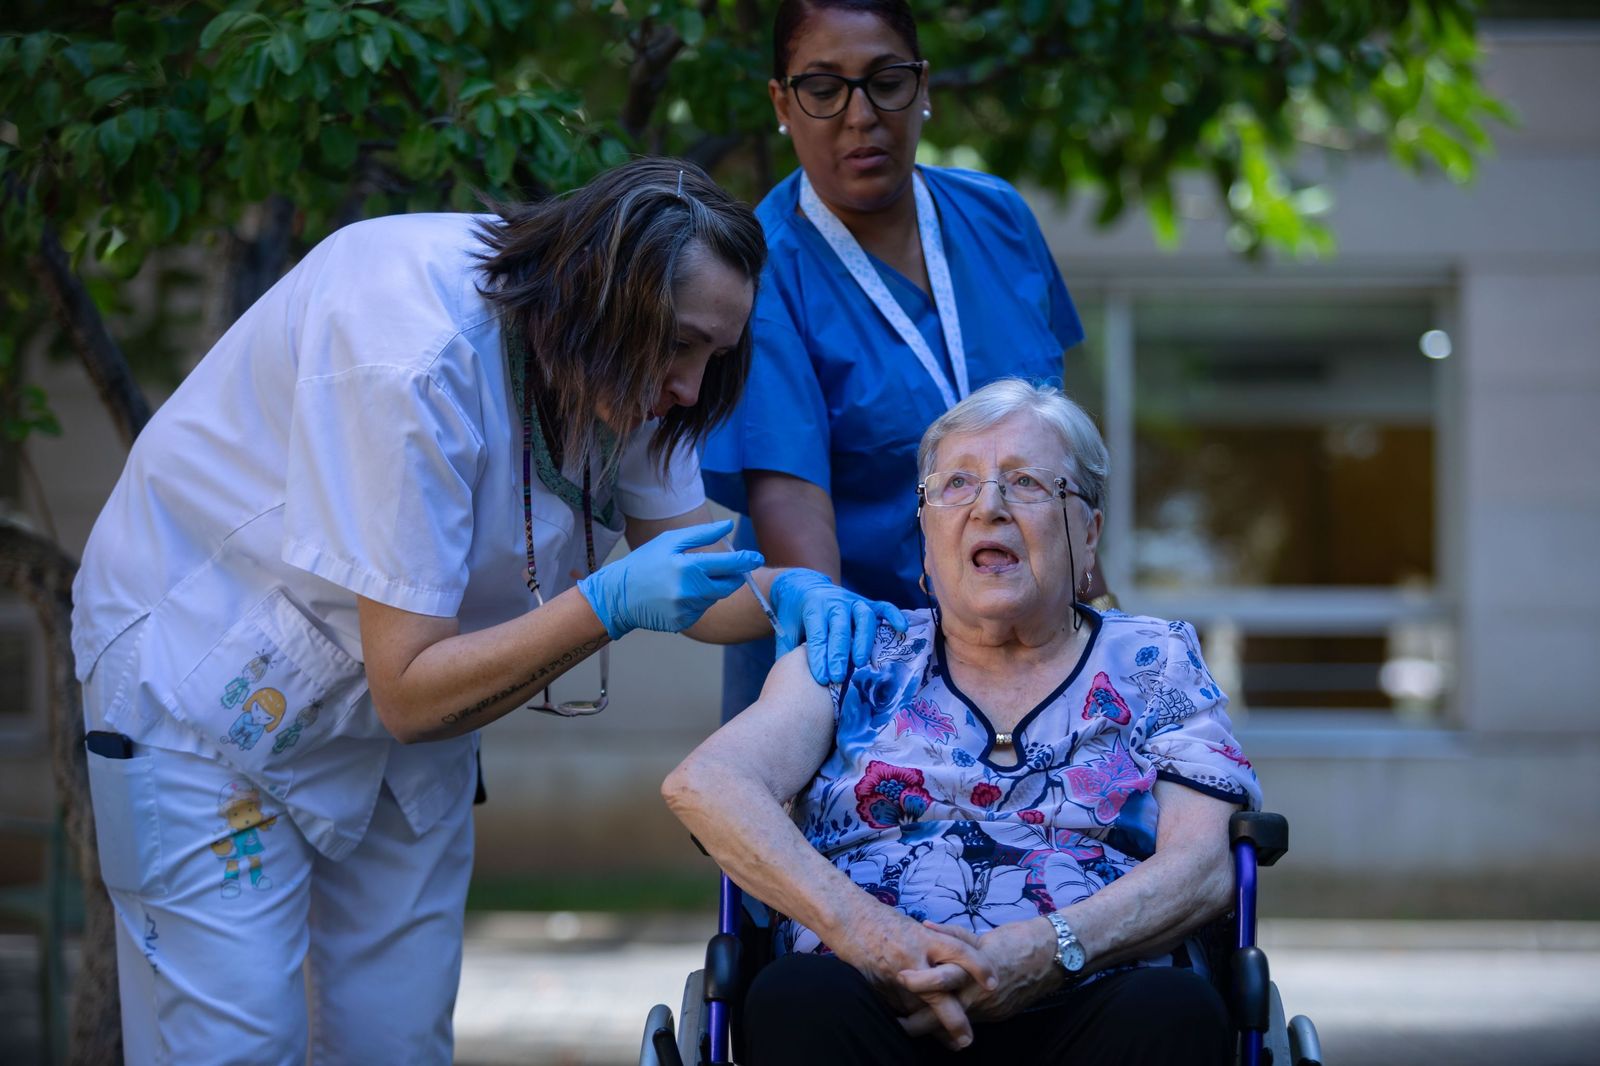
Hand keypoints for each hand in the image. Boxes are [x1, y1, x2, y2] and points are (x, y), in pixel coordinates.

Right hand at [577, 520, 762, 639]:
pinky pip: (701, 610)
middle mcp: (690, 592)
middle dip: (731, 576)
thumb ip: (702, 534)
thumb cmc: (644, 563)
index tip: (757, 557)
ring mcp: (687, 610)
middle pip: (728, 585)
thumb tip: (728, 526)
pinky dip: (697, 601)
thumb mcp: (669, 541)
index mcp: (688, 567)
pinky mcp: (684, 623)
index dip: (746, 560)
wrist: (617, 595)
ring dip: (710, 588)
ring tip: (686, 580)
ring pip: (715, 598)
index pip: (729, 565)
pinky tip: (678, 594)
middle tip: (723, 568)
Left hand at [768, 569, 908, 683]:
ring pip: (862, 617)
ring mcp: (853, 601)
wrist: (801, 586)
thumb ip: (789, 653)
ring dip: (863, 640)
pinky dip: (893, 616)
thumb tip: (791, 682)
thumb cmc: (794, 615)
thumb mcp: (786, 631)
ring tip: (861, 662)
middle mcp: (834, 602)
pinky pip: (883, 607)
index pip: (817, 634)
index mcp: (812, 608)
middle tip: (838, 677)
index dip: (819, 656)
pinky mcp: (866, 603)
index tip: (822, 678)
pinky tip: (901, 629)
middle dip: (839, 653)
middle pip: (840, 628)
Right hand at [832, 909, 996, 1051]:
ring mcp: (895, 973)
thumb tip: (954, 965)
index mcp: (926, 938)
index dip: (980, 967)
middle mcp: (913, 956)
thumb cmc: (883, 920)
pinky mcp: (879, 985)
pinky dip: (908, 1020)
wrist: (849, 917)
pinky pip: (897, 1008)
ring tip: (950, 1043)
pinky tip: (917, 1030)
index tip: (993, 985)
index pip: (960, 951)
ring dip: (933, 1028)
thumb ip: (933, 946)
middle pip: (940, 992)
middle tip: (967, 1039)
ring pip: (917, 1008)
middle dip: (955, 1019)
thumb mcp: (915, 928)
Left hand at [897, 918, 1061, 1031]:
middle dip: (917, 1023)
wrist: (1054, 957)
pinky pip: (971, 1021)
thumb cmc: (1017, 939)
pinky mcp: (998, 1015)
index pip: (938, 984)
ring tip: (913, 1026)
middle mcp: (980, 995)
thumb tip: (925, 926)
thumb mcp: (981, 935)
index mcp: (973, 971)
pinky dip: (957, 1021)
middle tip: (897, 1023)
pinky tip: (943, 1024)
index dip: (916, 987)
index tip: (897, 982)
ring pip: (955, 1022)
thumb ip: (953, 935)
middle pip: (942, 1014)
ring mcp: (990, 1009)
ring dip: (935, 1025)